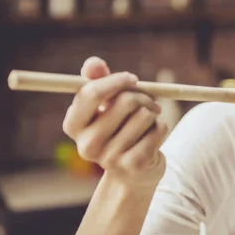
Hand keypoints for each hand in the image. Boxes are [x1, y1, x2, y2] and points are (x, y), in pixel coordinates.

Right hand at [62, 57, 167, 187]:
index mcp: (73, 126)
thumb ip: (98, 79)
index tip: (132, 78)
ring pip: (145, 114)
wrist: (134, 171)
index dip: (116, 80)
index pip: (90, 94)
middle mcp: (86, 145)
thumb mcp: (105, 103)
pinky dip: (161, 126)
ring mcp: (109, 158)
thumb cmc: (118, 127)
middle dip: (142, 95)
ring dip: (152, 112)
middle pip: (125, 101)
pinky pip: (158, 129)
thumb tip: (93, 63)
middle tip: (148, 100)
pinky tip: (153, 136)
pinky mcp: (134, 165)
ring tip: (147, 121)